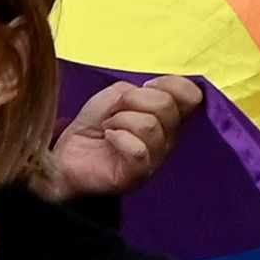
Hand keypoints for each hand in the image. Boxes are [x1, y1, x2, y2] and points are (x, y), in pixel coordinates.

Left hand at [43, 73, 200, 199]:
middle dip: (132, 100)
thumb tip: (155, 92)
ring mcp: (155, 160)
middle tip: (115, 111)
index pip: (192, 95)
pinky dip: (118, 137)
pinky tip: (109, 138)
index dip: (169, 84)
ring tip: (109, 128)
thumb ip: (142, 89)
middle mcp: (169, 139)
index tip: (145, 87)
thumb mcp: (119, 94)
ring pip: (149, 125)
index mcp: (169, 117)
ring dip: (120, 120)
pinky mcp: (138, 176)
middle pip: (166, 106)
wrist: (68, 153)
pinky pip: (138, 150)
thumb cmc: (95, 124)